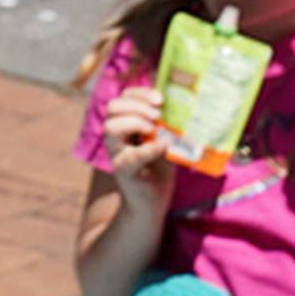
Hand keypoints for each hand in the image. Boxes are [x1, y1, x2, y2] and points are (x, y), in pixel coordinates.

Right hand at [100, 77, 177, 210]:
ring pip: (110, 128)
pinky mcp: (123, 171)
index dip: (139, 93)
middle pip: (113, 108)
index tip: (160, 98)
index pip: (123, 98)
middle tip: (157, 114)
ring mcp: (116, 153)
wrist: (153, 202)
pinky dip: (149, 148)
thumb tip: (183, 103)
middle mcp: (115, 136)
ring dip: (134, 122)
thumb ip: (166, 124)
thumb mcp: (164, 139)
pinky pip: (131, 156)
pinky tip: (163, 145)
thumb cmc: (159, 168)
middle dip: (136, 105)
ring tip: (153, 128)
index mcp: (124, 124)